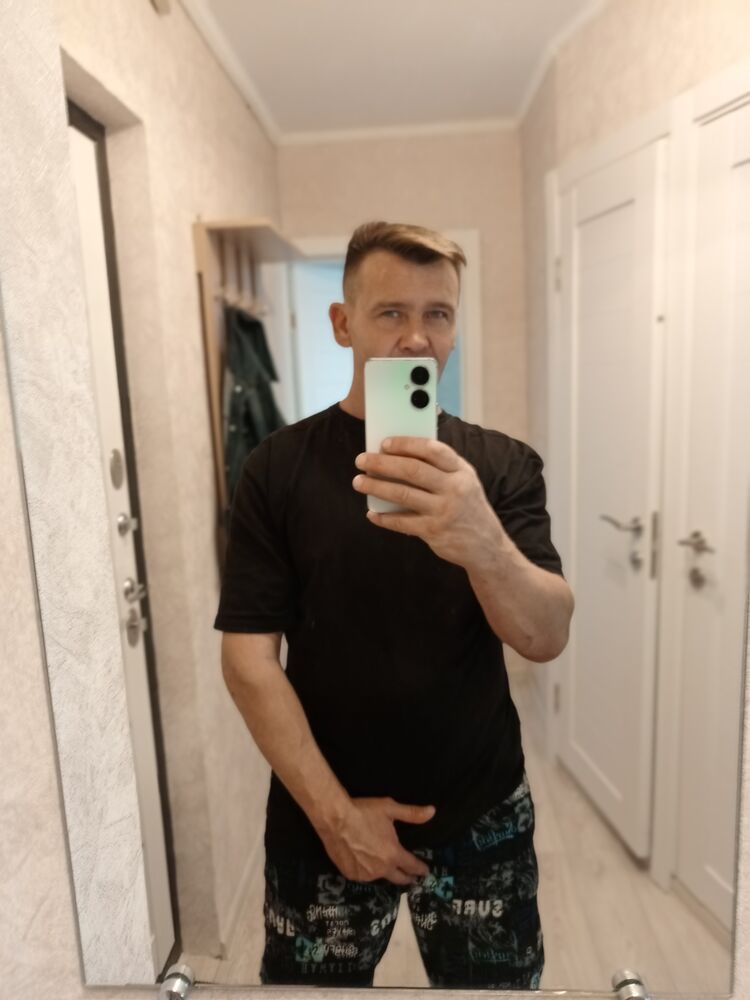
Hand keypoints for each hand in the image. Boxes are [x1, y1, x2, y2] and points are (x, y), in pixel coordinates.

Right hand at [315, 796, 434, 885]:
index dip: (420, 869)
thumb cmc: (364, 812)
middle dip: (407, 878)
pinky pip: (363, 875)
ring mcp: (365, 874)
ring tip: (384, 865)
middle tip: (411, 878)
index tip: (425, 872)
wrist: (334, 818)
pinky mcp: (350, 875)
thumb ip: (412, 813)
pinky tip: (365, 862)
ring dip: (384, 872)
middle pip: (399, 879)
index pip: (412, 866)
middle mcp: (381, 869)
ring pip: (379, 876)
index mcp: (393, 854)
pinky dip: (367, 870)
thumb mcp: (389, 809)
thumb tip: (433, 812)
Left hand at [352, 436, 501, 568]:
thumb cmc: (468, 508)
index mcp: (462, 471)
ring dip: (376, 486)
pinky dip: (384, 518)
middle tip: (361, 460)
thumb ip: (441, 468)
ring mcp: (444, 511)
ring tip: (359, 482)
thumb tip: (400, 455)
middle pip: (413, 470)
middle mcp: (455, 489)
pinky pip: (402, 522)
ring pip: (403, 494)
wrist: (487, 546)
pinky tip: (372, 513)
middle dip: (382, 463)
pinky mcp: (434, 531)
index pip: (432, 449)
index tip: (384, 443)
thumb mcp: (465, 482)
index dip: (406, 444)